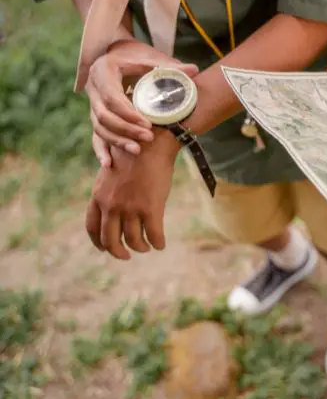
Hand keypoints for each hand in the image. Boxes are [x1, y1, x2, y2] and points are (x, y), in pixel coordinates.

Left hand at [85, 129, 180, 259]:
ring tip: (147, 247)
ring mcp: (131, 208)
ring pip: (133, 240)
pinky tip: (161, 244)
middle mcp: (111, 206)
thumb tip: (114, 206)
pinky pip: (154, 235)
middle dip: (118, 252)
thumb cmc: (134, 154)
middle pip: (110, 240)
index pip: (92, 228)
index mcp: (99, 197)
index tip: (106, 248)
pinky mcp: (151, 208)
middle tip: (127, 256)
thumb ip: (109, 191)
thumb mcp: (112, 172)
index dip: (99, 242)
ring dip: (141, 247)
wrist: (151, 142)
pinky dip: (158, 243)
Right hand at [86, 40, 197, 164]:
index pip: (112, 98)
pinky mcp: (95, 114)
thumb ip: (171, 66)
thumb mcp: (153, 58)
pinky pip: (95, 134)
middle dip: (126, 129)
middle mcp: (93, 88)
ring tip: (137, 150)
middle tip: (149, 137)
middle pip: (104, 115)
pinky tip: (109, 164)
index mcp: (104, 72)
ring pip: (99, 127)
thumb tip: (194, 71)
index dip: (129, 114)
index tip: (148, 124)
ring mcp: (92, 103)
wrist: (118, 53)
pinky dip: (100, 149)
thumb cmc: (137, 55)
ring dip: (117, 140)